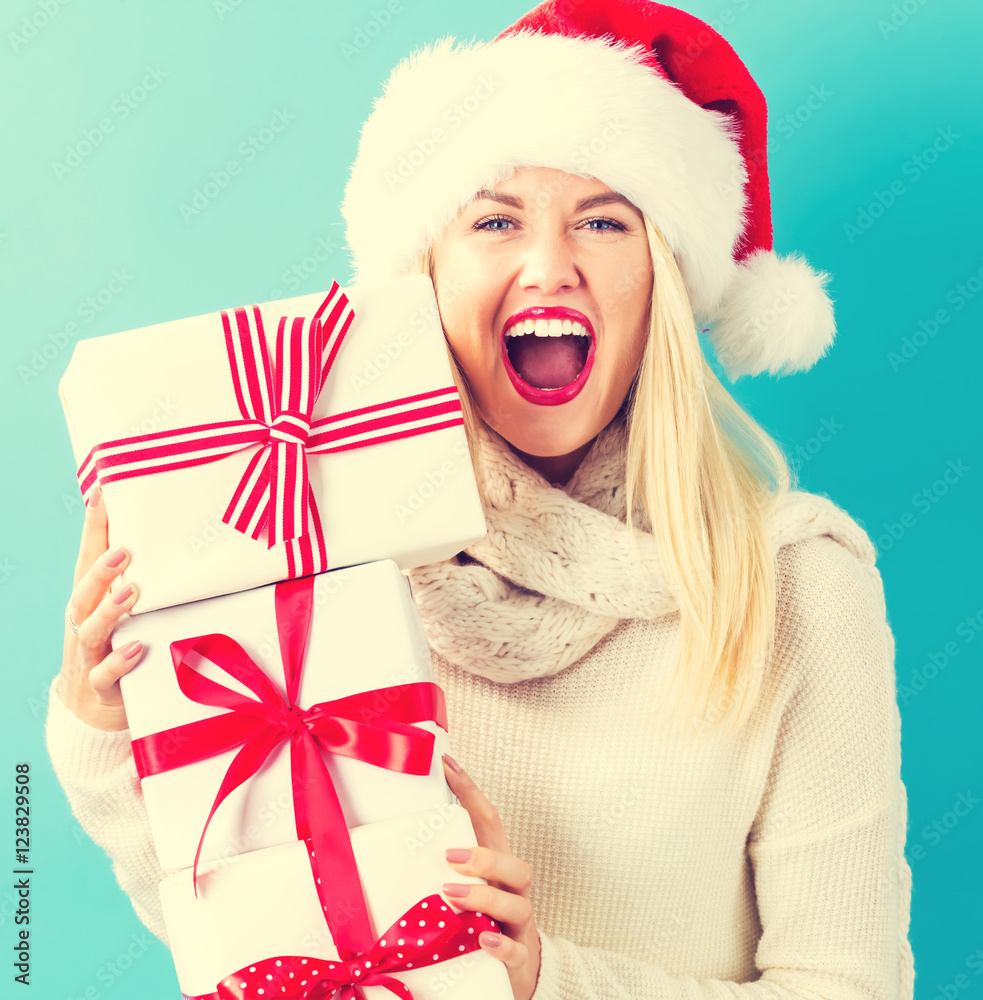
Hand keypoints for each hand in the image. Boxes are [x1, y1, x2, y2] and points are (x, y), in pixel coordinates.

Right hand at [56, 487, 143, 729]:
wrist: (92, 710)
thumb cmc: (115, 647)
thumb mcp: (124, 613)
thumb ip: (139, 580)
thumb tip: (174, 540)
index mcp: (90, 602)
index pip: (87, 559)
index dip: (92, 528)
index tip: (101, 494)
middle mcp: (84, 624)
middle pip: (83, 592)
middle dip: (101, 571)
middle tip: (125, 551)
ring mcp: (89, 656)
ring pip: (90, 630)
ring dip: (110, 610)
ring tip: (131, 591)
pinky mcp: (101, 686)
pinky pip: (105, 673)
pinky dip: (119, 660)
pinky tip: (136, 647)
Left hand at [441, 753, 540, 999]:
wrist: (515, 974)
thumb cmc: (480, 923)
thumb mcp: (464, 892)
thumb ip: (439, 869)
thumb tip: (390, 844)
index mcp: (497, 869)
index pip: (489, 822)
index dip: (471, 792)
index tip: (448, 764)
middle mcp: (512, 892)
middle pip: (515, 864)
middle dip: (484, 855)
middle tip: (449, 856)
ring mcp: (518, 924)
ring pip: (517, 902)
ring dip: (485, 895)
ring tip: (451, 895)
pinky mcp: (518, 957)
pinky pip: (516, 950)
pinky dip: (501, 944)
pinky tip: (483, 940)